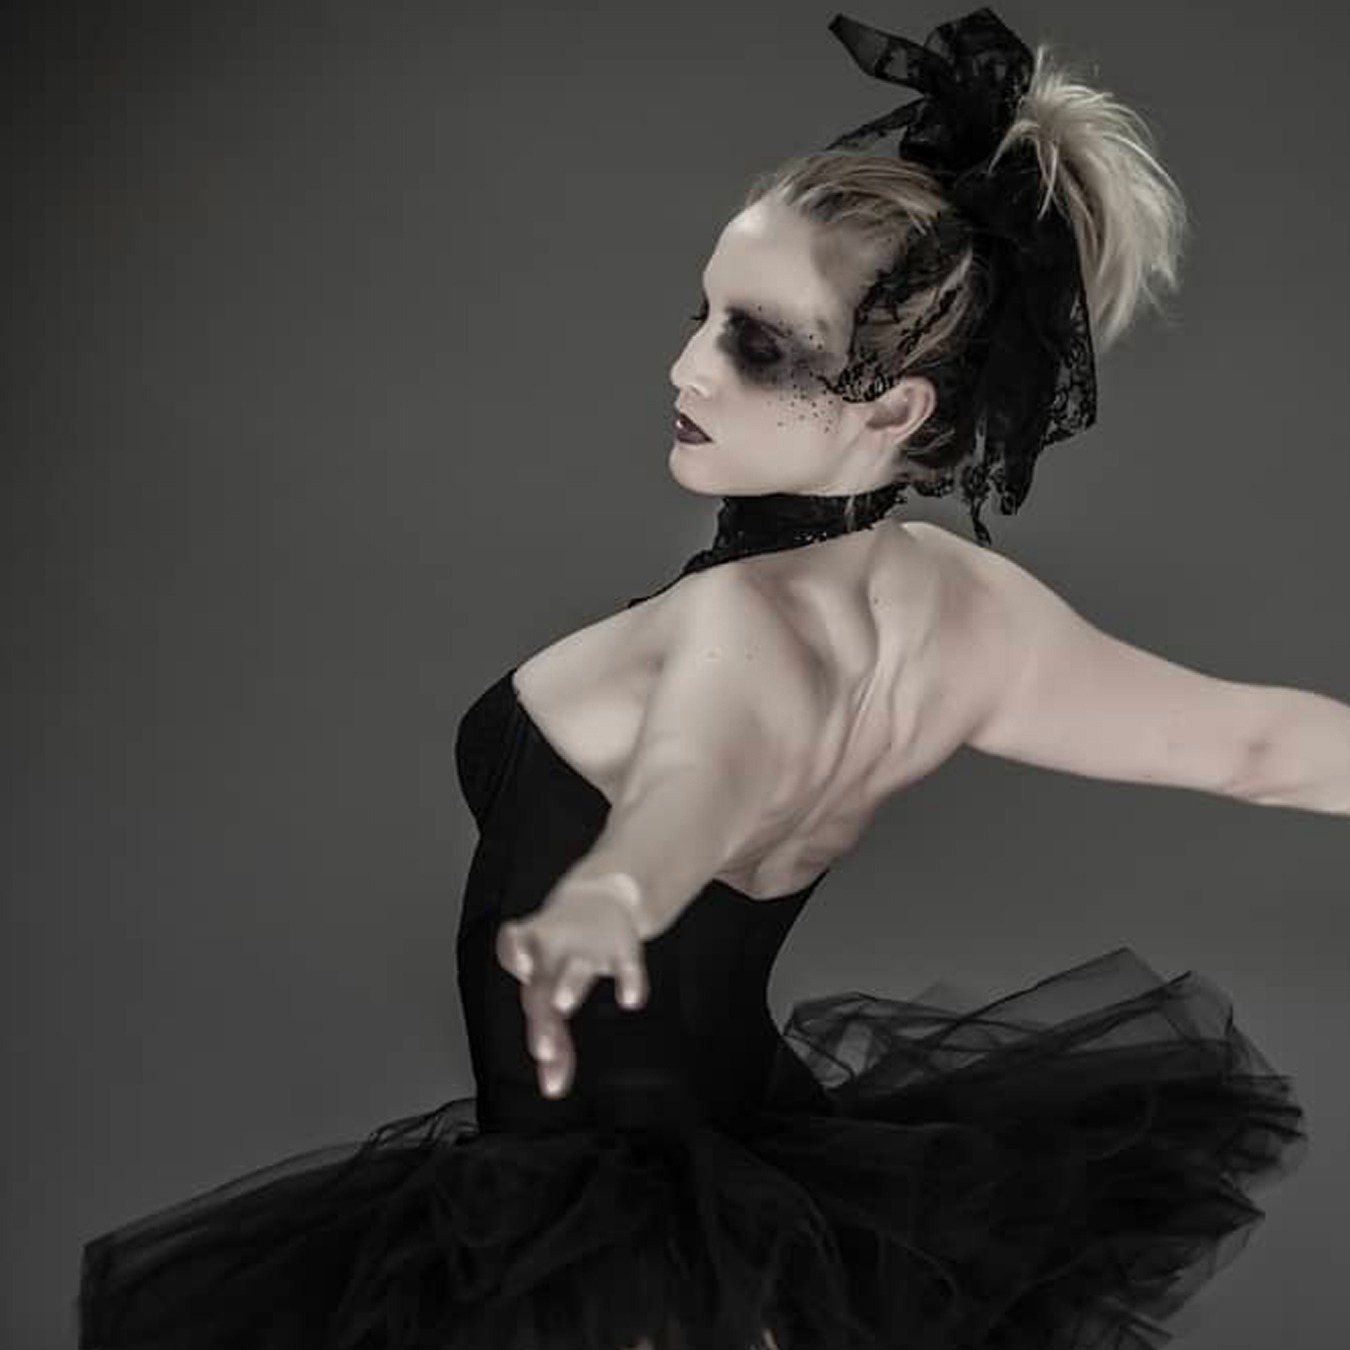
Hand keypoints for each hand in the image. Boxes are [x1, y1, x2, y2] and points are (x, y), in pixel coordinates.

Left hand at [495, 872, 648, 1098]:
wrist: (599, 895)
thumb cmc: (564, 946)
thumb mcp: (553, 982)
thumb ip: (556, 1037)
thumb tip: (553, 1087)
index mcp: (534, 960)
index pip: (523, 979)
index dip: (525, 996)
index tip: (533, 1032)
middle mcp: (556, 952)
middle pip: (543, 983)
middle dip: (541, 1015)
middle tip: (542, 1050)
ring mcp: (587, 947)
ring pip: (576, 967)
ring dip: (568, 984)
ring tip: (564, 1004)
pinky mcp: (621, 944)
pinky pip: (627, 963)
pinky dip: (629, 980)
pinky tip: (630, 999)